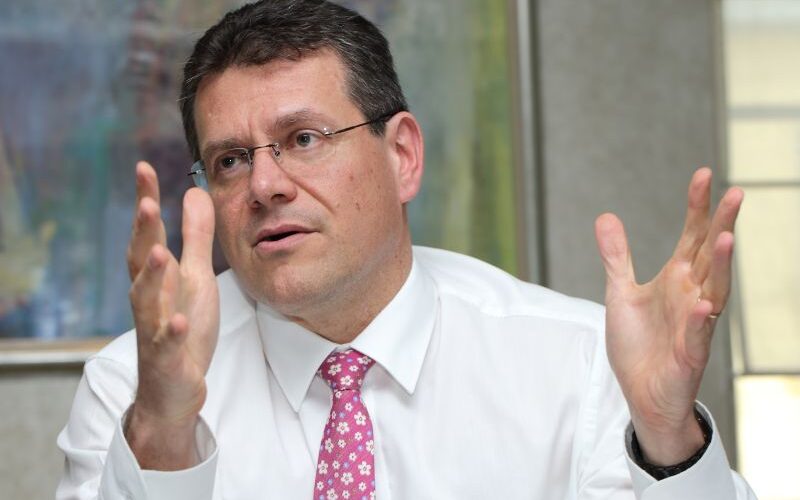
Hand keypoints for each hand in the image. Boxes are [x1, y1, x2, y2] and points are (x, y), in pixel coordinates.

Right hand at [125, 161, 218, 469]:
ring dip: (151, 277)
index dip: (146, 201)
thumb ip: (195, 236)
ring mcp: (156, 329)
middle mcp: (150, 299)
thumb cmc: (183, 327)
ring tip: (159, 252)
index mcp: (158, 277)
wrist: (174, 388)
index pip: (148, 233)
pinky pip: (168, 344)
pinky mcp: (168, 359)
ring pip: (146, 301)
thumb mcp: (195, 276)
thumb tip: (193, 190)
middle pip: (141, 261)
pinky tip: (178, 321)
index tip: (144, 167)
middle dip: (142, 232)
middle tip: (146, 202)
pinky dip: (171, 332)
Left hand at [595, 167, 742, 464]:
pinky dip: (700, 320)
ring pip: (715, 290)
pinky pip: (698, 334)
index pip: (691, 236)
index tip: (703, 174)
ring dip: (722, 266)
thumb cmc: (638, 344)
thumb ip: (617, 256)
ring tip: (726, 238)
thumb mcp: (620, 293)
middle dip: (722, 225)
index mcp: (676, 278)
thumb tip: (605, 216)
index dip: (697, 207)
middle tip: (737, 192)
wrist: (639, 391)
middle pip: (711, 254)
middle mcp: (692, 294)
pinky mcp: (691, 353)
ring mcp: (695, 323)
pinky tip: (702, 305)